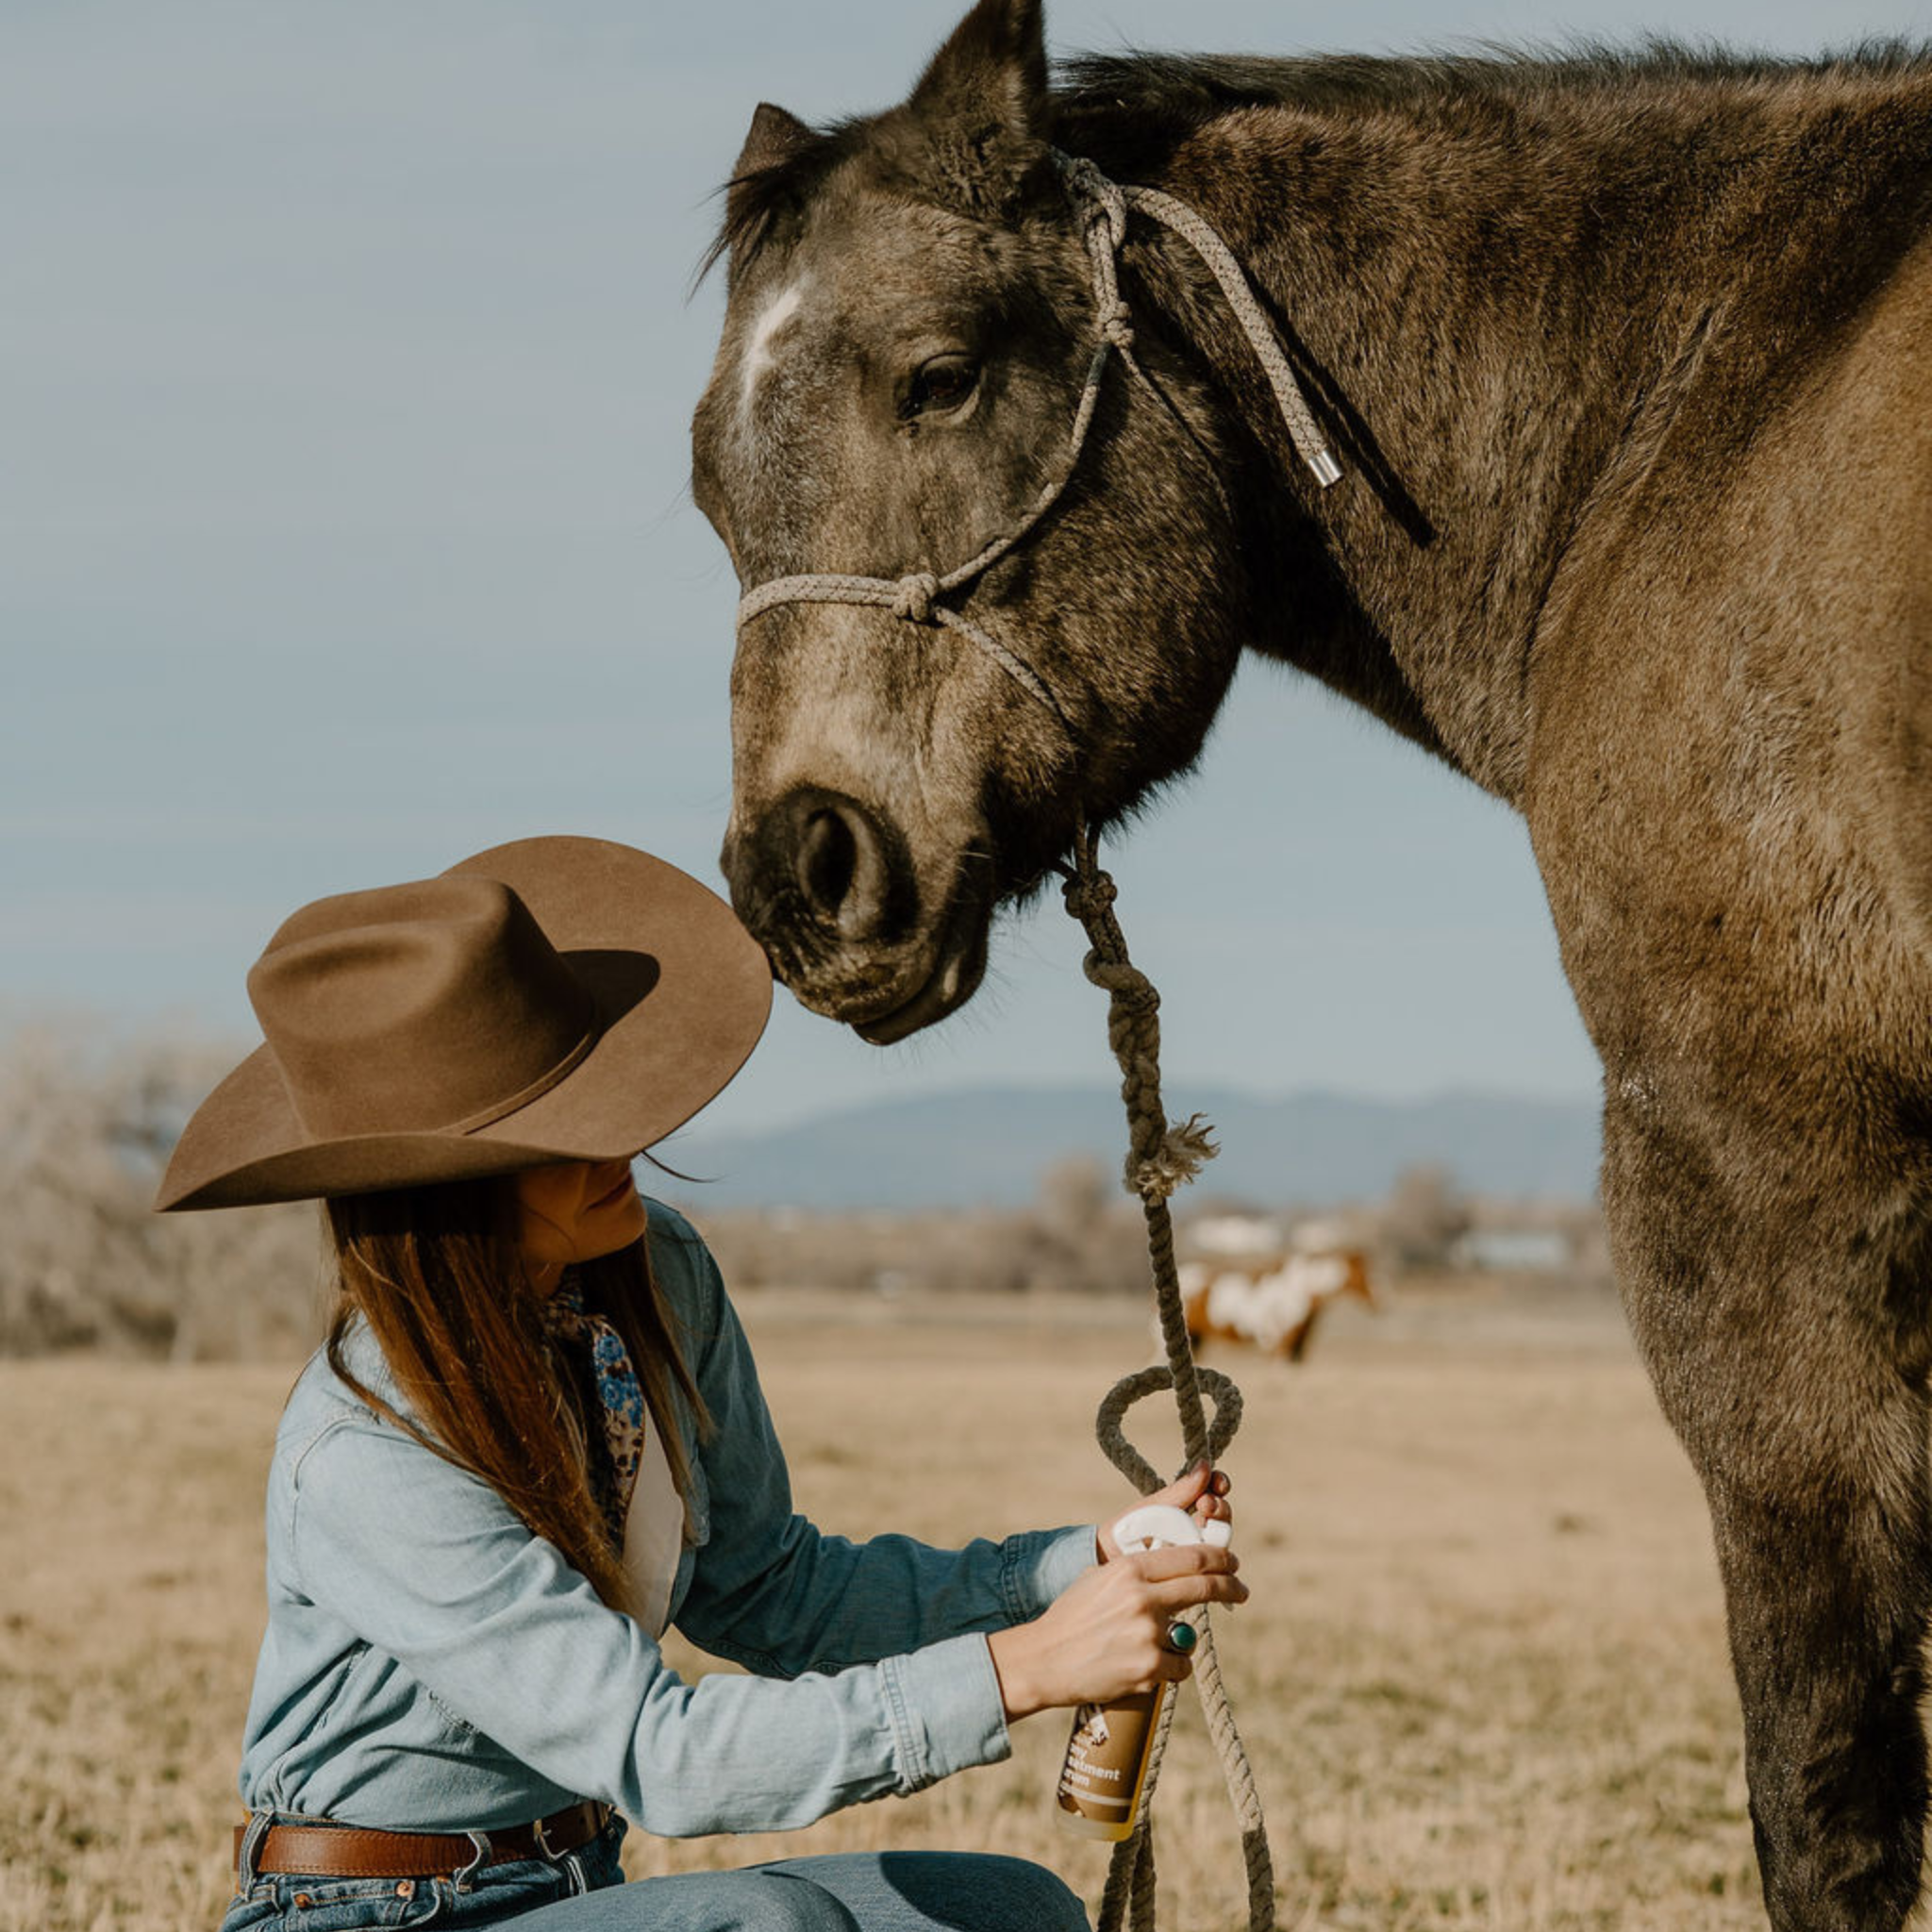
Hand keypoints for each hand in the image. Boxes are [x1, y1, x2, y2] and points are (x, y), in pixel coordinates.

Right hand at [986, 1537, 1245, 1721]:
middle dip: (1230, 1586)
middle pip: (1204, 1585)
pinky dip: (1170, 1667)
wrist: (1044, 1659)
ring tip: (1151, 1647)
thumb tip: (1176, 1569)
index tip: (1232, 1564)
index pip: (1191, 1557)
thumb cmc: (1071, 1617)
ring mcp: (1148, 1634)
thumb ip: (1138, 1573)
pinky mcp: (1149, 1668)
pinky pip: (1180, 1665)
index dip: (1219, 1560)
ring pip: (1191, 1634)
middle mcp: (1142, 1598)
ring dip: (1181, 1640)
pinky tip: (1144, 1666)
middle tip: (1241, 1590)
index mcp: (1129, 1569)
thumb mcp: (1100, 1579)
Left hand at [1096, 1461, 1232, 1562]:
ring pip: (1220, 1540)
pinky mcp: (1191, 1573)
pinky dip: (1209, 1557)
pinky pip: (1209, 1566)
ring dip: (1217, 1528)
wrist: (1106, 1559)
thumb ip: (1180, 1491)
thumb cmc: (1127, 1529)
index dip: (1220, 1485)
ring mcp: (1195, 1551)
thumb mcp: (1153, 1507)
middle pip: (1221, 1517)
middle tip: (1206, 1504)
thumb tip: (1204, 1464)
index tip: (1218, 1483)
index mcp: (1188, 1508)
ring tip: (1204, 1523)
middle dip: (1220, 1507)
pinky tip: (1202, 1553)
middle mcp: (1196, 1529)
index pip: (1214, 1492)